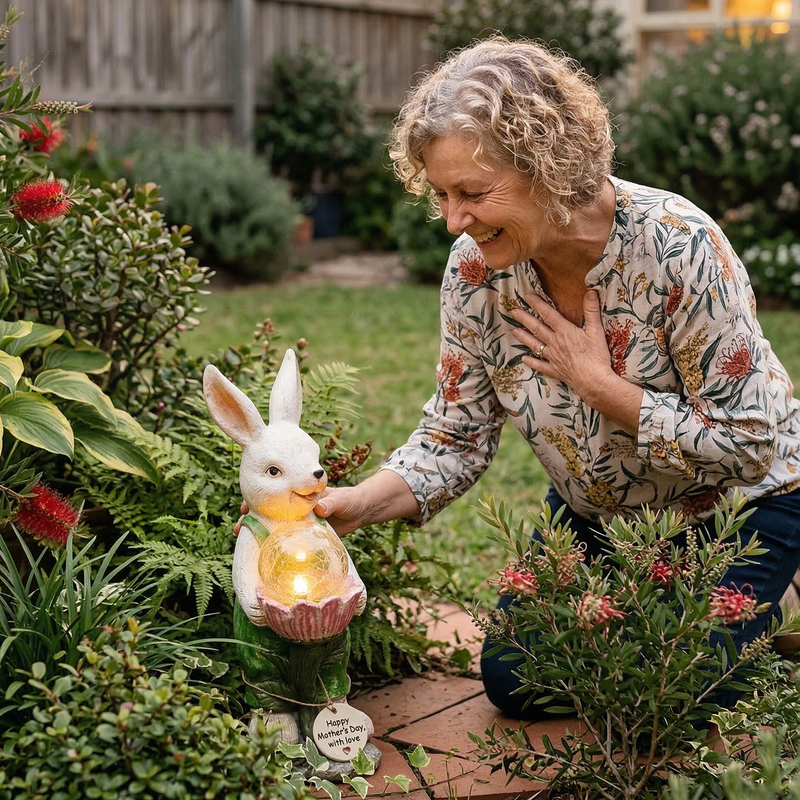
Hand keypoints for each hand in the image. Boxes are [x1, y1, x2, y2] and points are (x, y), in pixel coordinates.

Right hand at [232, 490, 371, 536]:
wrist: (361, 511)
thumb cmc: (350, 499)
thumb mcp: (341, 499)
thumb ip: (332, 503)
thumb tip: (321, 509)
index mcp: (300, 495)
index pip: (275, 494)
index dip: (258, 499)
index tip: (245, 506)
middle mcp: (296, 507)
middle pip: (269, 511)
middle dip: (252, 518)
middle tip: (238, 527)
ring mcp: (300, 522)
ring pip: (275, 526)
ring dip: (259, 533)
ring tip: (242, 540)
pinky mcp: (307, 535)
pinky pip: (289, 541)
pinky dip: (276, 546)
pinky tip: (264, 555)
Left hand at [511, 290, 612, 394]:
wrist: (593, 381)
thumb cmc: (596, 356)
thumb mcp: (596, 330)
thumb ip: (591, 311)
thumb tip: (591, 292)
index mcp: (565, 332)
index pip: (548, 315)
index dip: (538, 305)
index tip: (527, 297)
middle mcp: (555, 343)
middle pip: (537, 328)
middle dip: (524, 319)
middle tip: (513, 312)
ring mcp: (553, 357)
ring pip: (535, 345)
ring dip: (524, 337)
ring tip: (514, 331)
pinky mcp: (555, 370)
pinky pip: (540, 365)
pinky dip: (532, 362)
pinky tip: (524, 359)